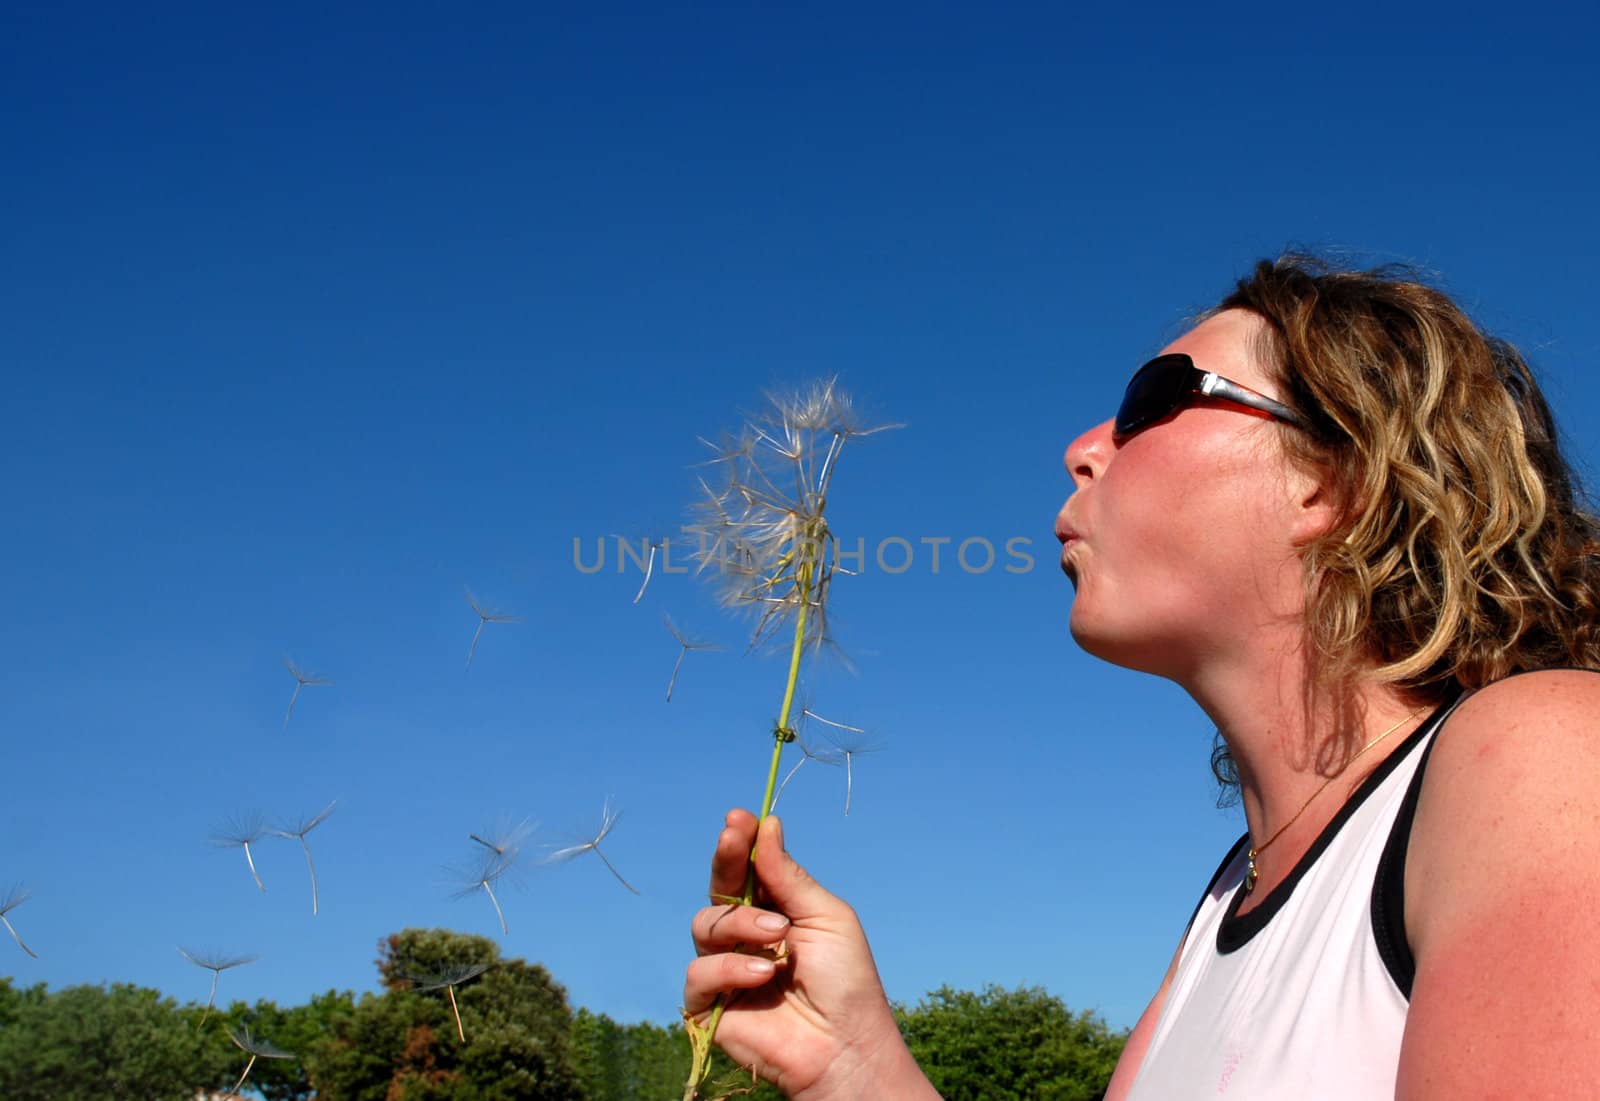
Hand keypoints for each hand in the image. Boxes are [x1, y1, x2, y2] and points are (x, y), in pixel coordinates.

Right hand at [684, 810, 932, 1099]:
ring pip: (704, 926)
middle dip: (725, 860)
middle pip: (718, 889)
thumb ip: (789, 876)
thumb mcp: (825, 917)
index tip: (738, 818)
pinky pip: (699, 973)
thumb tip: (767, 823)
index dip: (739, 842)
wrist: (844, 1046)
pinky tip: (762, 974)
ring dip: (740, 925)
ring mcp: (726, 969)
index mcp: (776, 911)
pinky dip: (729, 969)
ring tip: (777, 938)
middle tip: (732, 837)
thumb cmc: (846, 982)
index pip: (747, 870)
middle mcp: (746, 937)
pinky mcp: (709, 1006)